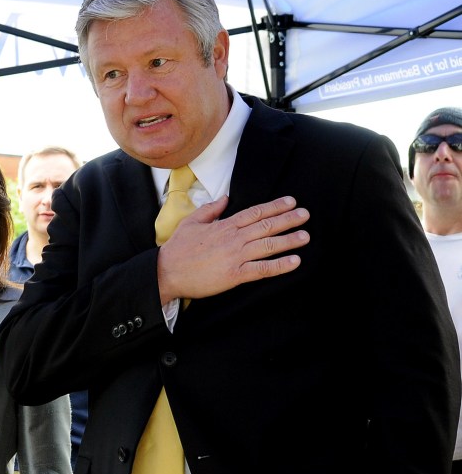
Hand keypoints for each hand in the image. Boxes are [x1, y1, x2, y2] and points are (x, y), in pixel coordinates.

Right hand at [157, 195, 309, 302]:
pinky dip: (280, 266)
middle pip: (266, 226)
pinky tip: (294, 262)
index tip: (290, 202)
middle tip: (305, 215)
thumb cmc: (178, 248)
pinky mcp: (235, 275)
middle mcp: (233, 238)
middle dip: (288, 220)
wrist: (167, 272)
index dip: (275, 206)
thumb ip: (211, 209)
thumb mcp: (191, 222)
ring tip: (305, 236)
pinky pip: (262, 269)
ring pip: (268, 245)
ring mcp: (235, 256)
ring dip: (289, 240)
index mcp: (224, 225)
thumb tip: (226, 198)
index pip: (255, 212)